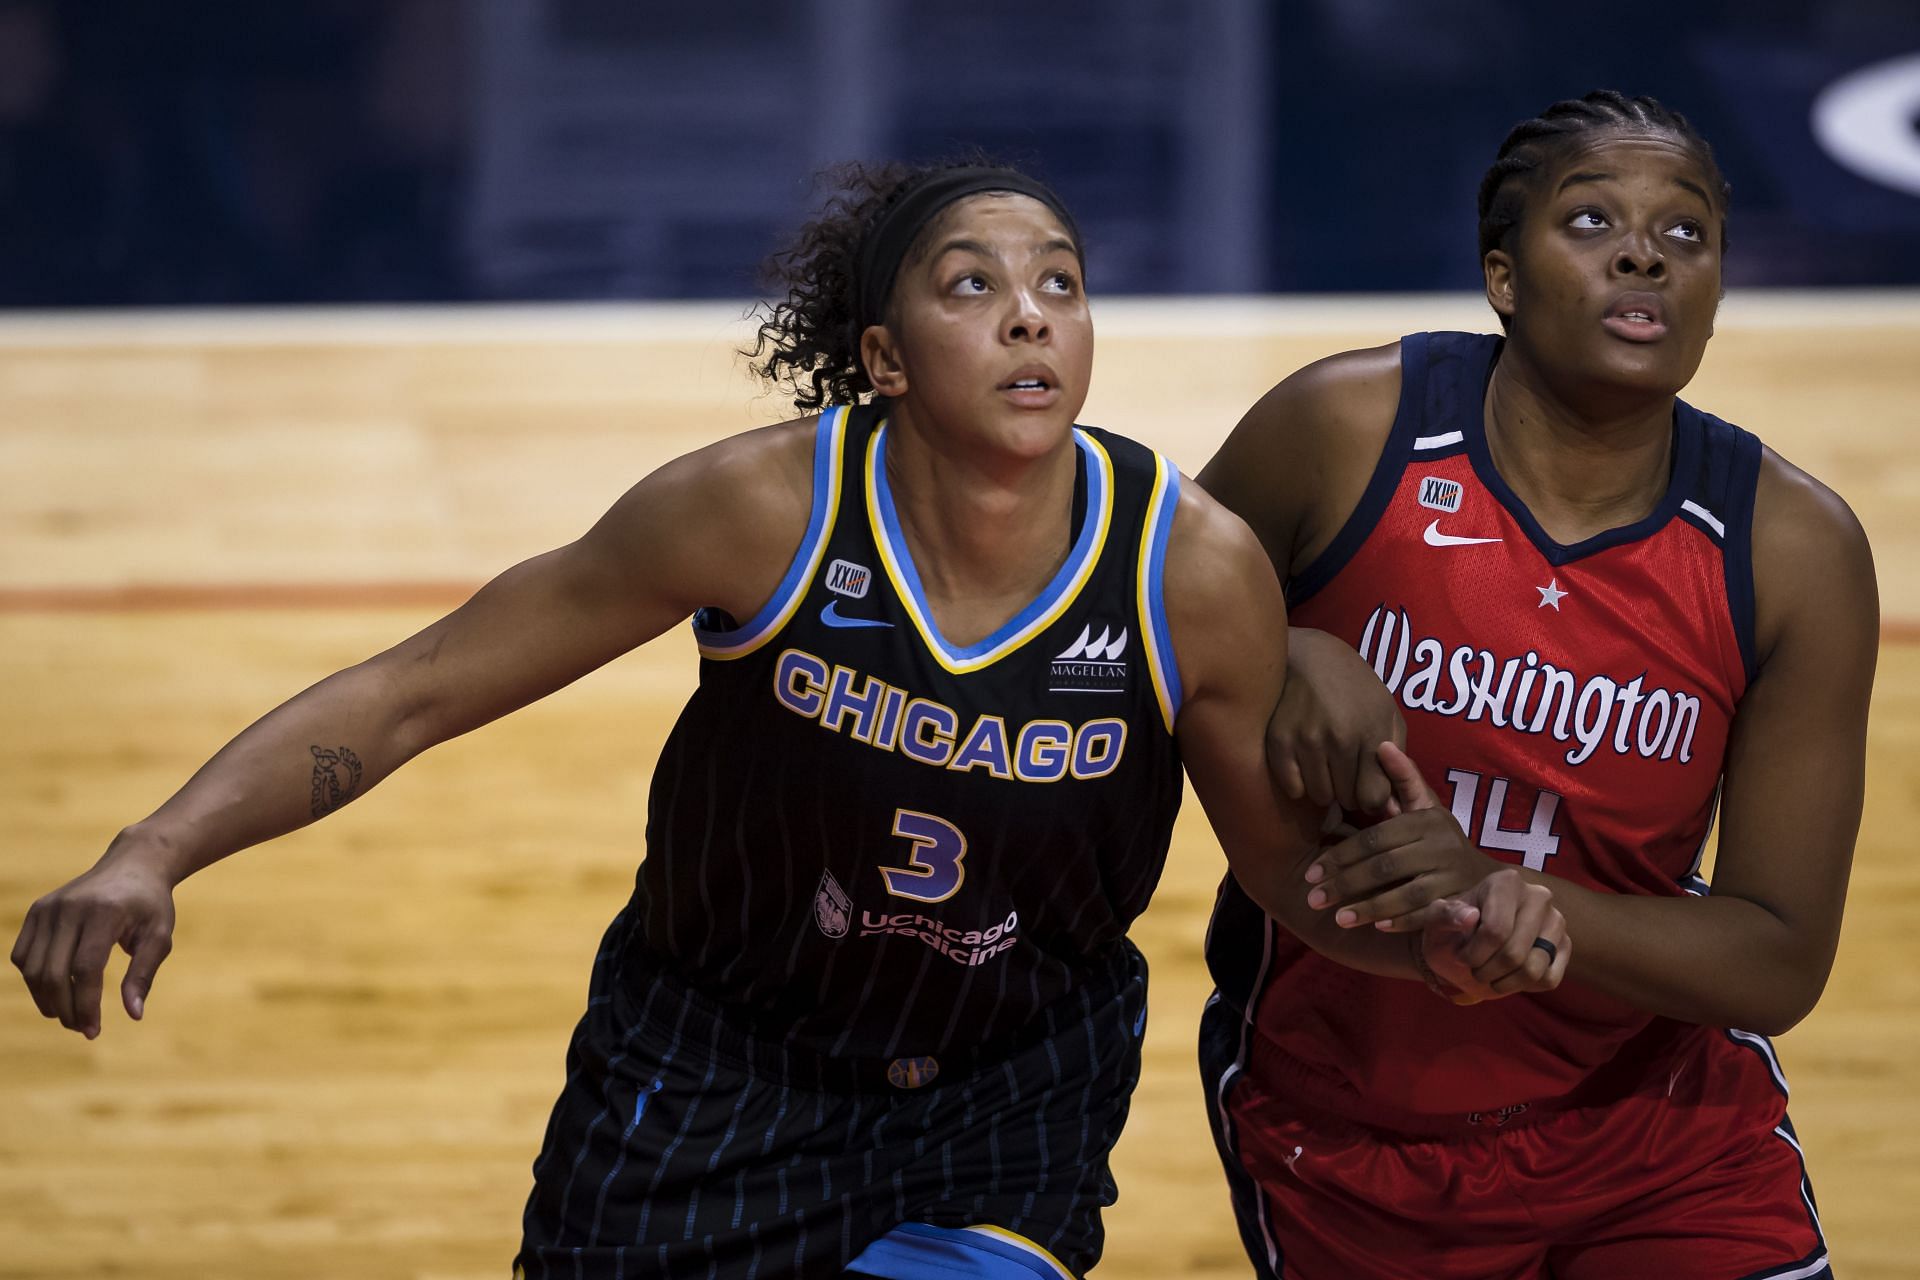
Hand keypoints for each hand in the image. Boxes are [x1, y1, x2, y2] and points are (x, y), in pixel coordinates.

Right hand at [12, 845, 176, 1037]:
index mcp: (104, 912)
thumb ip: (144, 974)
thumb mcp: (159, 936)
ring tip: (69, 1016)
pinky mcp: (37, 911)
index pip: (85, 969)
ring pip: (32, 968)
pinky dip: (33, 980)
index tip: (94, 1031)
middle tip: (82, 1028)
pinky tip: (55, 992)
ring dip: (46, 1000)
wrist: (133, 865)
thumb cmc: (150, 905)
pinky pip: (22, 955)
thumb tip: (134, 1014)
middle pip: (53, 972)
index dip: (86, 1005)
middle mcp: (70, 908)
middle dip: (65, 1009)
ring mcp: (48, 908)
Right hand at [1268, 628, 1405, 813]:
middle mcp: (1340, 739)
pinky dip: (1299, 783)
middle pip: (1346, 799)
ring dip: (1324, 787)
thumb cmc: (1355, 685)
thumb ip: (1396, 754)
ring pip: (1319, 796)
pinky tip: (1304, 763)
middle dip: (1348, 790)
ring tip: (1324, 765)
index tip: (1366, 784)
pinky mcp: (1279, 741)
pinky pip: (1292, 788)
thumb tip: (1390, 802)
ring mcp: (1307, 740)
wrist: (1309, 656)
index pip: (1374, 797)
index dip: (1372, 796)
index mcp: (1372, 732)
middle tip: (1344, 771)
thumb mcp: (1387, 711)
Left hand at [1306, 741, 1497, 931]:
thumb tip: (1380, 743)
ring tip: (1337, 919)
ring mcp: (1451, 876)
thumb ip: (1402, 778)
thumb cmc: (1441, 840)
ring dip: (1368, 908)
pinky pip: (1427, 914)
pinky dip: (1402, 921)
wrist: (1487, 879)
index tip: (1310, 873)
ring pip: (1405, 894)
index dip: (1340, 855)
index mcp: (1424, 820)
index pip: (1374, 839)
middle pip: (1384, 867)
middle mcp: (1439, 846)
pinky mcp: (1459, 901)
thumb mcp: (1425, 807)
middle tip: (1312, 898)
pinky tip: (1376, 928)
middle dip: (1345, 884)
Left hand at [1418, 868, 1569, 1003]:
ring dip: (1503, 982)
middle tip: (1474, 968)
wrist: (1466, 946)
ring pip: (1533, 970)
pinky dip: (1524, 986)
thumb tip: (1470, 916)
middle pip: (1514, 954)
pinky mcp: (1565, 946)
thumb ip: (1444, 916)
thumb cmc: (1451, 931)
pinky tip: (1509, 974)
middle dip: (1486, 971)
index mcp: (1506, 882)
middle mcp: (1538, 896)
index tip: (1460, 955)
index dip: (1473, 954)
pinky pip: (1548, 979)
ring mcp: (1556, 921)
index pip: (1495, 931)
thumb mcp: (1435, 922)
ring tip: (1489, 973)